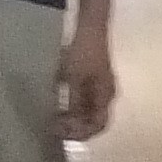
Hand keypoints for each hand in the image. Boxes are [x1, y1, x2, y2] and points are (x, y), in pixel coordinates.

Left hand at [55, 24, 120, 142]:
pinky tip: (58, 106)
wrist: (89, 28)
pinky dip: (72, 109)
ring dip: (73, 119)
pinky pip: (84, 103)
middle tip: (55, 127)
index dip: (80, 133)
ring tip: (54, 119)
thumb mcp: (74, 78)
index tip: (61, 131)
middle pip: (94, 121)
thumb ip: (73, 102)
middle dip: (75, 128)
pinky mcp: (92, 81)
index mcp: (106, 95)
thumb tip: (68, 122)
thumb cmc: (83, 53)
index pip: (98, 125)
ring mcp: (100, 88)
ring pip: (88, 113)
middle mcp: (106, 95)